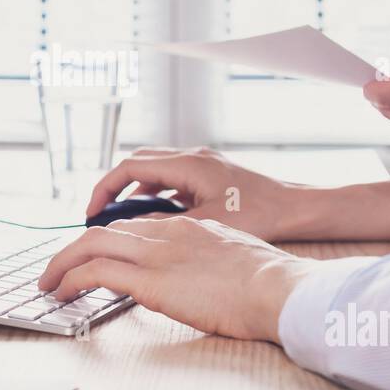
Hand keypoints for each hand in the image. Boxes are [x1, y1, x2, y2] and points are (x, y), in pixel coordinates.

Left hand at [38, 217, 302, 340]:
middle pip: (104, 232)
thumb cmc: (267, 283)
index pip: (133, 226)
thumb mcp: (233, 259)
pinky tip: (62, 293)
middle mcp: (166, 233)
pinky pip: (95, 272)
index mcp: (187, 227)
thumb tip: (196, 278)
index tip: (92, 256)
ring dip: (62, 263)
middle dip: (73, 249)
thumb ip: (207, 260)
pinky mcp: (149, 280)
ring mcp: (156, 253)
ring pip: (91, 245)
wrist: (277, 289)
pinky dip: (72, 279)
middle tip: (57, 268)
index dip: (106, 241)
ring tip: (49, 283)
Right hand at [86, 147, 298, 241]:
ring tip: (123, 220)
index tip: (92, 212)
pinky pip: (172, 178)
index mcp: (188, 164)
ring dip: (135, 191)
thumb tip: (131, 232)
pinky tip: (156, 218)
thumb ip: (166, 225)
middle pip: (138, 164)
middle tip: (100, 215)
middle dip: (114, 188)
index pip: (130, 167)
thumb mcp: (205, 224)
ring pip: (155, 170)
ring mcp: (202, 163)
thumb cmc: (262, 215)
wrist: (297, 208)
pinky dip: (156, 194)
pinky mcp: (210, 174)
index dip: (105, 189)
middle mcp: (192, 157)